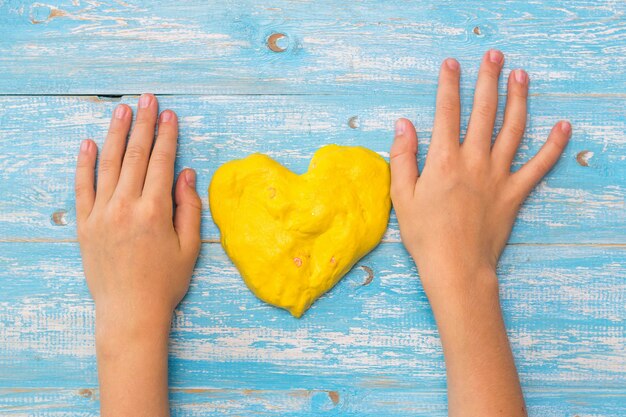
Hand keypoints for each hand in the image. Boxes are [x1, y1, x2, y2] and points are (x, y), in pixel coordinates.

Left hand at [74, 94, 201, 416]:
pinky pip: (82, 187)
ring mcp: (101, 214)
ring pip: (108, 164)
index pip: (161, 162)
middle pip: (135, 155)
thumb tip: (187, 174)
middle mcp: (126, 206)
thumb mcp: (188, 247)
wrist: (129, 312)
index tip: (169, 114)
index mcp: (154, 211)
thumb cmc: (165, 282)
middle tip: (146, 98)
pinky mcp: (85, 225)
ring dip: (116, 134)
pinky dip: (84, 163)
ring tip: (122, 109)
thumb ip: (189, 207)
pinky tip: (88, 142)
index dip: (167, 136)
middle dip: (143, 124)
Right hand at [390, 50, 569, 416]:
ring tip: (521, 76)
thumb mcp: (402, 196)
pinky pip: (539, 166)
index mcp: (444, 160)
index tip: (452, 64)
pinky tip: (564, 127)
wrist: (456, 268)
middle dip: (488, 81)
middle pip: (483, 112)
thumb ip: (403, 158)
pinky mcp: (514, 193)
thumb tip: (404, 125)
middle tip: (494, 56)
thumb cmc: (425, 235)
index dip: (449, 85)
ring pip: (513, 130)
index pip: (446, 113)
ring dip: (518, 100)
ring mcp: (498, 176)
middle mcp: (474, 161)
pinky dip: (553, 147)